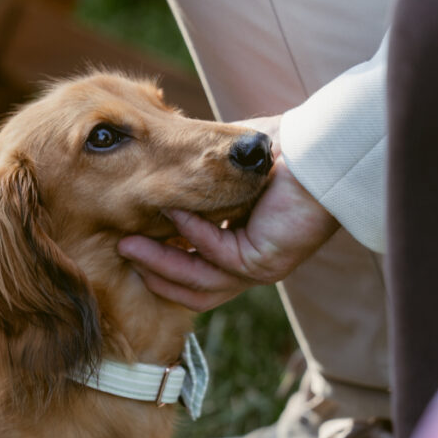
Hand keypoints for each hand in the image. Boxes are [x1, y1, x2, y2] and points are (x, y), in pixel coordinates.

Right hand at [118, 117, 338, 310]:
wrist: (318, 151)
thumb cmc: (280, 152)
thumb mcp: (226, 169)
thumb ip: (196, 180)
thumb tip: (160, 170)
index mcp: (240, 246)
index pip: (195, 269)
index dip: (161, 262)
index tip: (129, 241)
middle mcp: (247, 264)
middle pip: (191, 286)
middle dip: (152, 269)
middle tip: (119, 250)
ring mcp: (256, 269)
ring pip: (198, 281)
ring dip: (160, 263)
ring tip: (128, 247)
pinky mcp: (262, 263)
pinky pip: (216, 254)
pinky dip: (191, 233)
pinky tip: (172, 210)